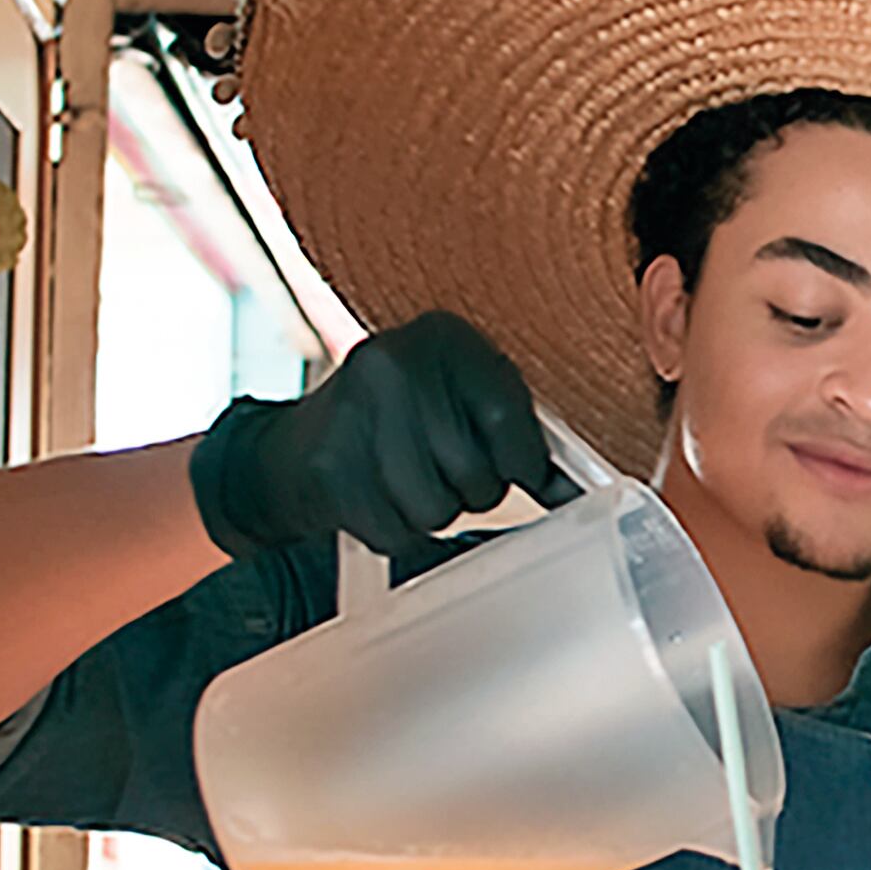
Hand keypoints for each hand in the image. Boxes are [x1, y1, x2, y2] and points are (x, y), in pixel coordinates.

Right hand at [189, 310, 576, 558]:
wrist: (288, 450)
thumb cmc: (399, 428)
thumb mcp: (457, 403)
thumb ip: (517, 436)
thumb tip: (582, 496)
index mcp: (445, 336)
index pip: (512, 422)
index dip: (523, 463)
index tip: (522, 472)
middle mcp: (397, 363)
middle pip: (478, 474)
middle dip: (471, 490)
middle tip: (442, 471)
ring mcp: (355, 413)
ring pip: (438, 509)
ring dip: (432, 514)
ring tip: (408, 482)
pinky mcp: (328, 467)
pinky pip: (397, 533)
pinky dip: (395, 533)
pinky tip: (375, 499)